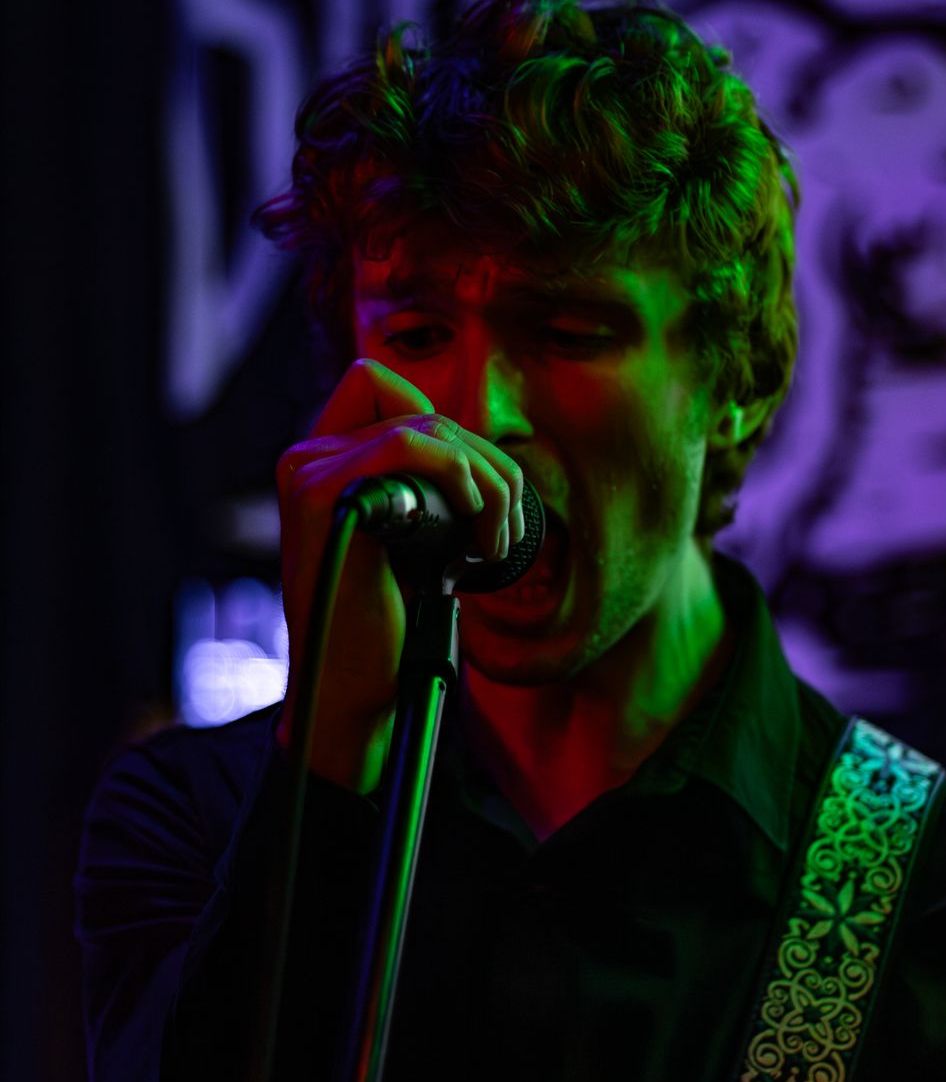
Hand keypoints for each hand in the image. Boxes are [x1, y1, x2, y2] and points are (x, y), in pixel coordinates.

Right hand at [274, 358, 523, 790]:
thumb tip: (477, 459)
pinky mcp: (324, 498)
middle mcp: (306, 460)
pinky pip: (406, 446)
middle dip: (484, 464)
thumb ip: (418, 489)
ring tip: (494, 542)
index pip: (380, 386)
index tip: (472, 496)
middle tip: (502, 528)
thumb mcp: (406, 544)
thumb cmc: (382, 629)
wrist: (350, 695)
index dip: (442, 428)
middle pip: (418, 409)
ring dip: (486, 481)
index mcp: (321, 465)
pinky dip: (461, 480)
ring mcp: (310, 475)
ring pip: (424, 426)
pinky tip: (474, 537)